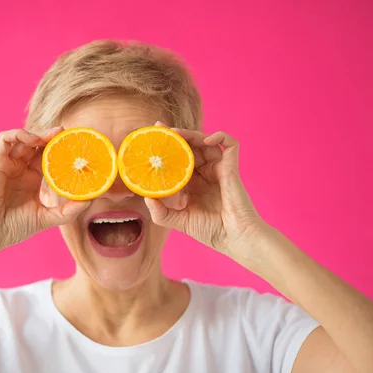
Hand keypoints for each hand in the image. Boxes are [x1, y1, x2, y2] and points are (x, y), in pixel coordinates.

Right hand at [0, 127, 89, 252]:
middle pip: (37, 144)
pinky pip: (4, 139)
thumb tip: (90, 201)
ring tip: (54, 135)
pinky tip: (33, 140)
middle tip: (68, 134)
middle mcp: (20, 168)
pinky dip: (18, 134)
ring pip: (22, 138)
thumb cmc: (14, 227)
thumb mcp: (47, 218)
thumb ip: (67, 211)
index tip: (76, 146)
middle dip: (52, 137)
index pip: (48, 156)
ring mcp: (7, 164)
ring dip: (38, 133)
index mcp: (31, 178)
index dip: (60, 149)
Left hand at [144, 121, 263, 258]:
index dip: (167, 149)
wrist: (234, 238)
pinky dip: (220, 136)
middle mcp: (205, 174)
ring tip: (176, 134)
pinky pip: (230, 144)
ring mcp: (219, 169)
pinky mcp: (232, 168)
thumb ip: (160, 212)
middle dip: (176, 136)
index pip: (178, 160)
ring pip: (206, 143)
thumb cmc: (210, 230)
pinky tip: (206, 140)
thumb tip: (145, 197)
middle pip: (190, 148)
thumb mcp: (178, 220)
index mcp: (193, 184)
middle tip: (160, 129)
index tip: (153, 139)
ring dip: (191, 134)